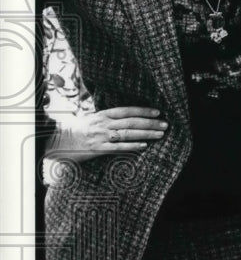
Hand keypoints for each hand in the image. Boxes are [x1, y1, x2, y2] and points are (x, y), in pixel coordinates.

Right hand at [45, 107, 167, 162]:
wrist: (55, 139)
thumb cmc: (74, 130)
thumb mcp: (90, 120)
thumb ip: (106, 119)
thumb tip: (123, 119)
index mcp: (102, 115)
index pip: (127, 111)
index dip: (143, 111)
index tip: (157, 112)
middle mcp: (103, 124)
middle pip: (131, 122)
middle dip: (150, 123)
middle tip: (165, 125)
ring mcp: (101, 136)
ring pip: (128, 133)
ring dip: (146, 134)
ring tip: (160, 135)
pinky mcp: (97, 149)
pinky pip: (117, 147)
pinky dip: (131, 146)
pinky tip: (144, 146)